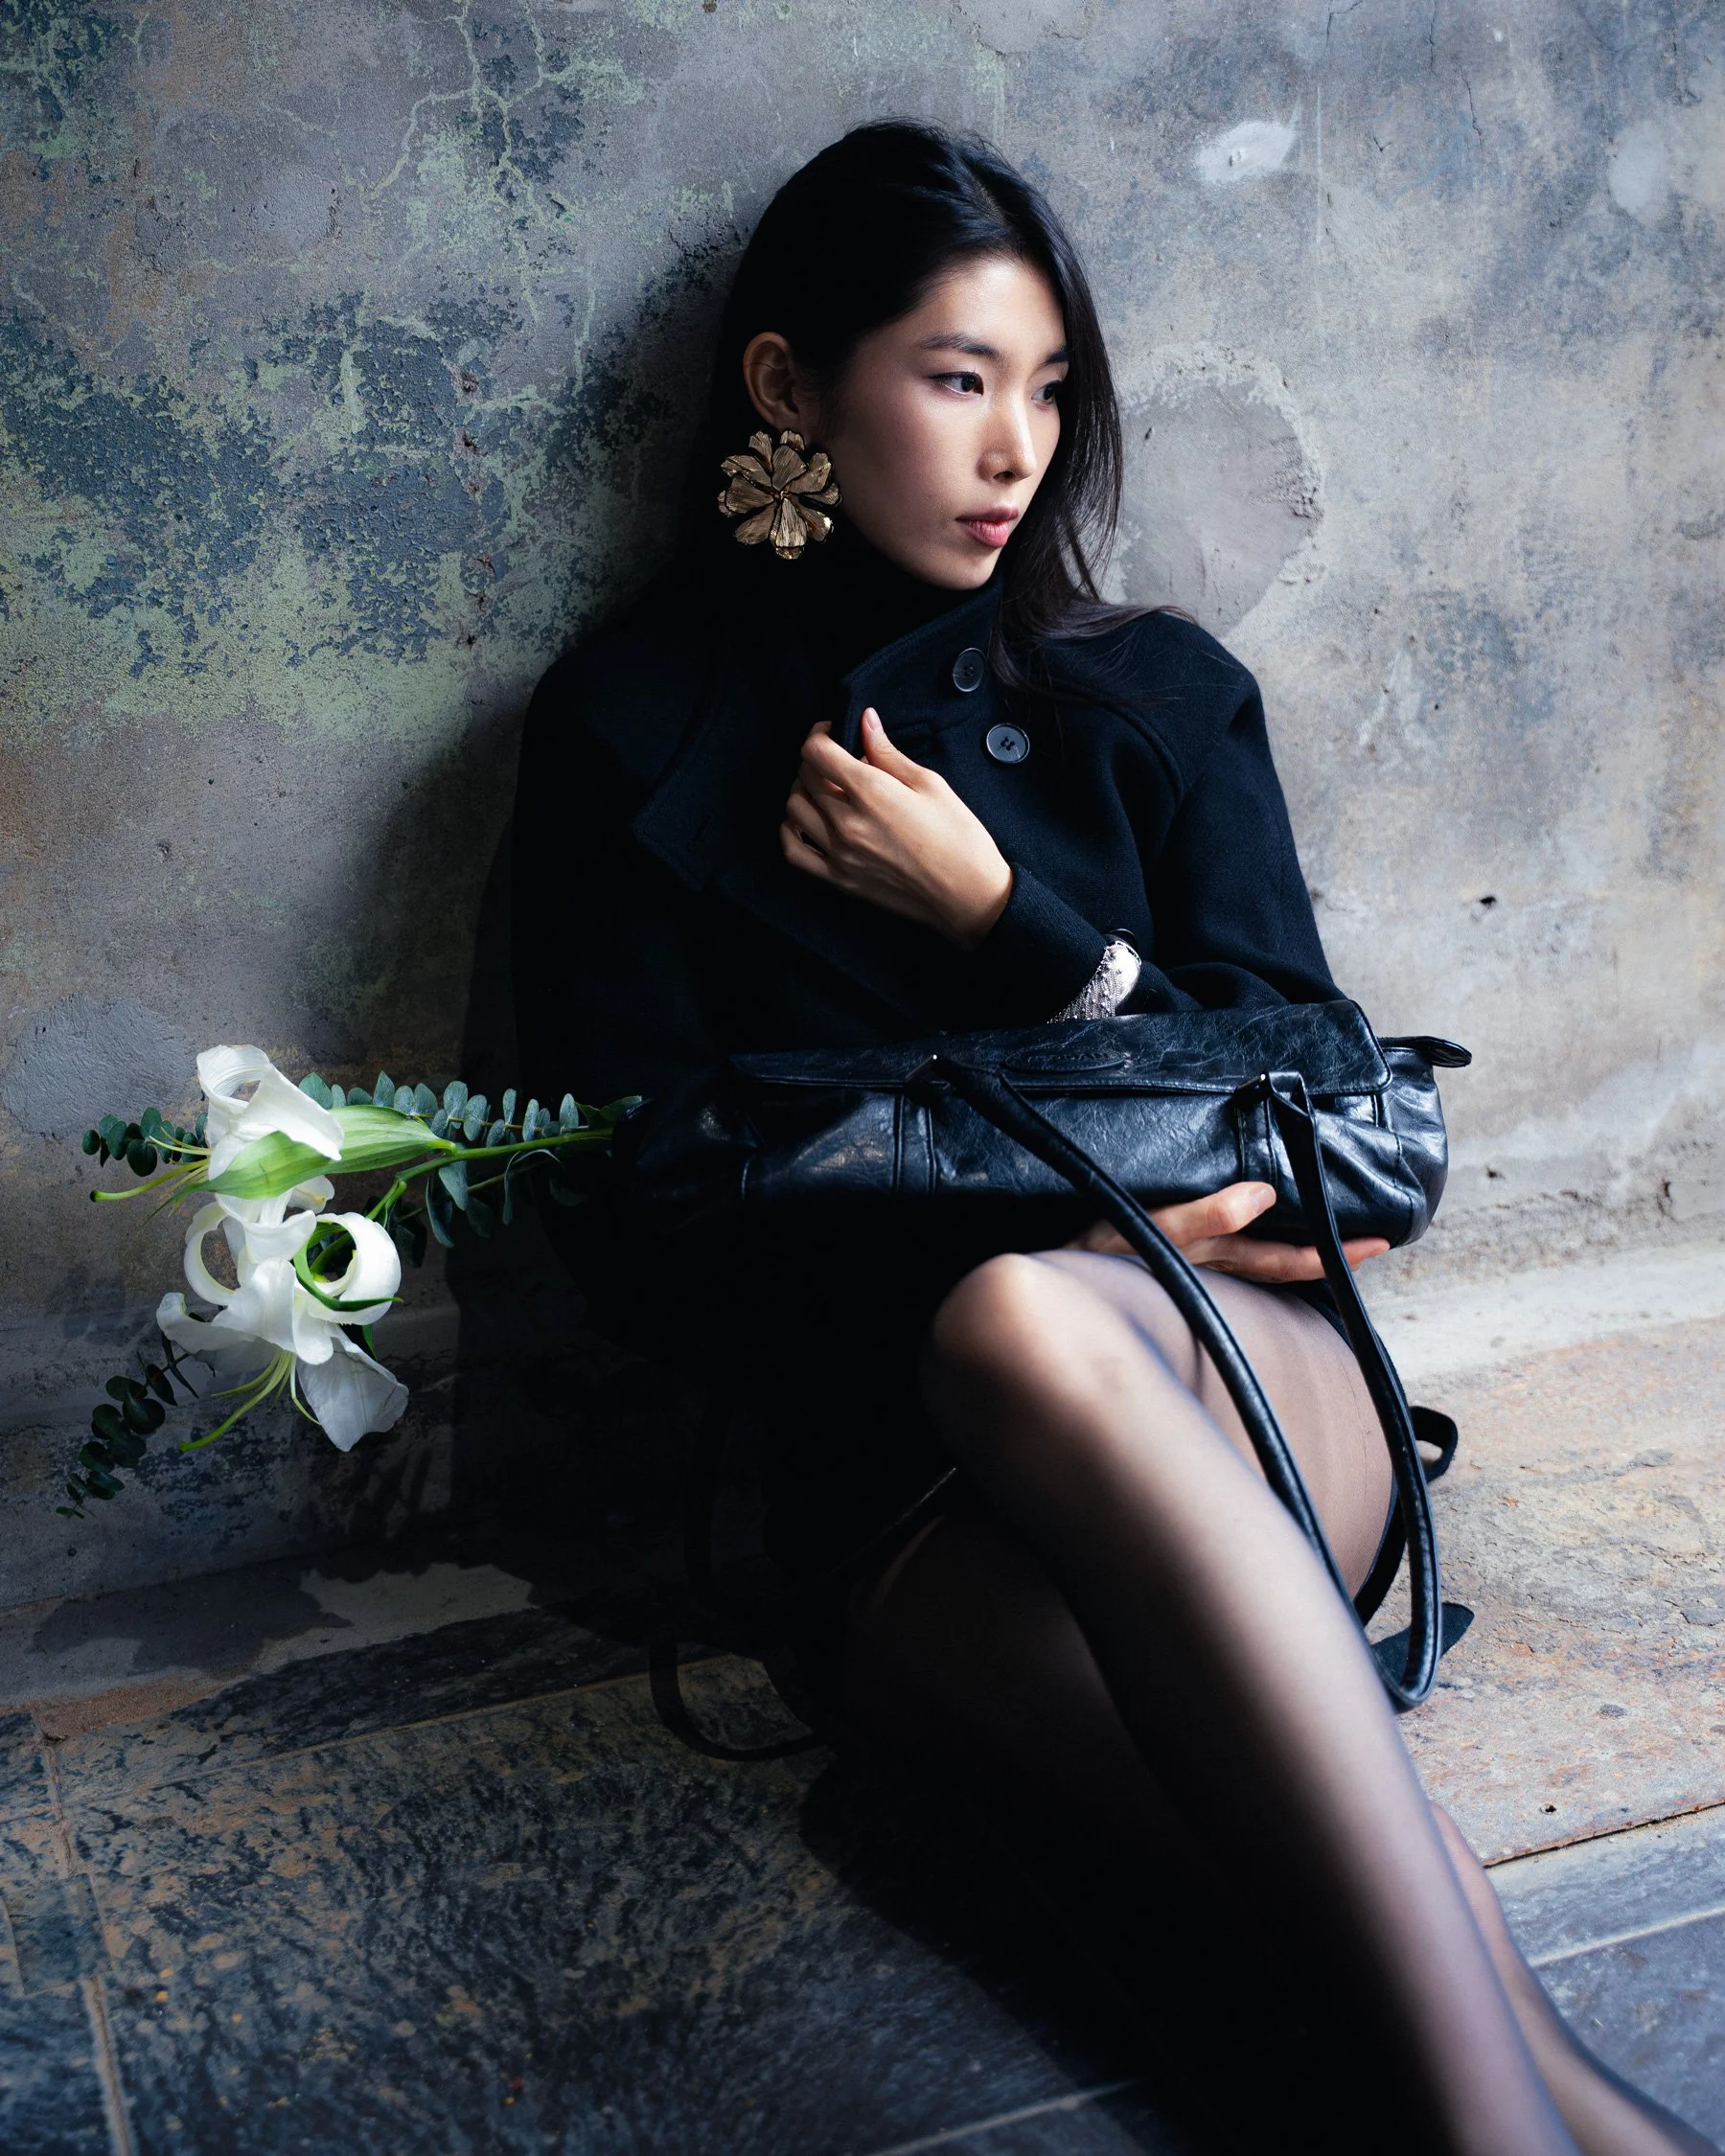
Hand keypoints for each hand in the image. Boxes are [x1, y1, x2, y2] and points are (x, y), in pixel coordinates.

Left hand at [780, 712, 1013, 947]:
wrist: (968, 895)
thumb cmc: (958, 839)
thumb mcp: (929, 784)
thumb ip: (888, 753)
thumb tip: (866, 722)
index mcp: (871, 792)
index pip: (816, 752)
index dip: (820, 733)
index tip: (833, 732)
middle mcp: (847, 822)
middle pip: (804, 777)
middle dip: (817, 760)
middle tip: (839, 761)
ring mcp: (839, 853)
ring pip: (794, 809)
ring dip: (804, 791)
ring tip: (827, 789)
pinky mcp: (839, 879)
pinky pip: (793, 851)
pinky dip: (790, 831)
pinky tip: (805, 821)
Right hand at [1062, 1181, 1389, 1282]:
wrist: (1041, 1283)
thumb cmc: (1089, 1256)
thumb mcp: (1146, 1229)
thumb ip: (1206, 1216)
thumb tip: (1264, 1195)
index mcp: (1210, 1257)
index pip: (1287, 1261)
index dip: (1332, 1254)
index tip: (1377, 1243)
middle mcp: (1205, 1264)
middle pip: (1279, 1263)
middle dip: (1325, 1254)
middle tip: (1373, 1241)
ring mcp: (1186, 1263)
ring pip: (1254, 1259)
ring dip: (1293, 1250)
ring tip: (1326, 1237)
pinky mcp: (1164, 1251)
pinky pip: (1224, 1248)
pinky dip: (1252, 1239)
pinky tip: (1256, 1231)